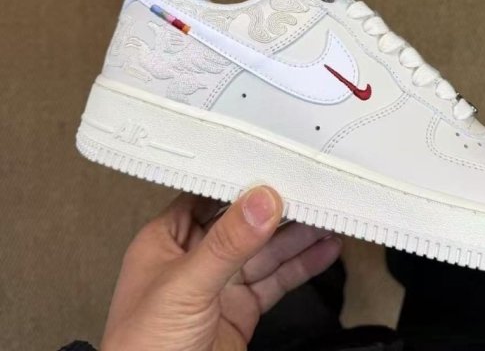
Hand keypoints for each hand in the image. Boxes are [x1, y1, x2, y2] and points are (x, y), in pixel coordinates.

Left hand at [101, 186, 341, 350]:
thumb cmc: (141, 350)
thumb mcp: (185, 287)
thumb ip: (227, 243)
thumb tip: (261, 201)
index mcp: (167, 241)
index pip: (209, 197)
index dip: (242, 182)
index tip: (275, 166)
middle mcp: (194, 260)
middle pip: (244, 223)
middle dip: (279, 209)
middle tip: (313, 192)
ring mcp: (219, 287)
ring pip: (265, 252)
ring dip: (298, 237)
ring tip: (328, 217)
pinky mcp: (240, 312)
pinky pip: (276, 281)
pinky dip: (301, 267)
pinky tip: (323, 252)